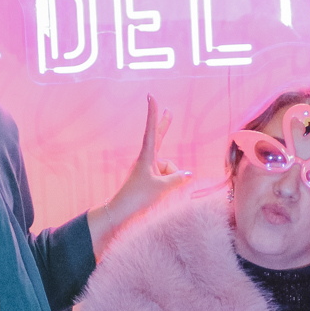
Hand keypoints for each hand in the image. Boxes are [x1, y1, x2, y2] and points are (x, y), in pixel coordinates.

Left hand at [90, 96, 190, 251]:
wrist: (120, 213)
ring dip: (171, 180)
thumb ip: (179, 180)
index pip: (152, 130)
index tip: (151, 96)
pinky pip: (166, 178)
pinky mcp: (149, 179)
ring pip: (169, 169)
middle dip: (165, 126)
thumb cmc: (138, 198)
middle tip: (169, 110)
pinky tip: (163, 195)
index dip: (153, 113)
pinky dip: (169, 185)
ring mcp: (148, 169)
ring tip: (158, 194)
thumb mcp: (162, 189)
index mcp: (146, 156)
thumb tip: (189, 175)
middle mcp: (147, 160)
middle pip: (159, 139)